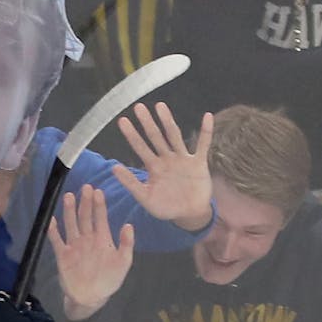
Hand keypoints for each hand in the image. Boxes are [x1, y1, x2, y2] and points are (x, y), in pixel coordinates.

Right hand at [51, 185, 134, 320]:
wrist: (91, 298)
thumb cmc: (109, 280)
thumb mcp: (123, 263)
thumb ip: (126, 244)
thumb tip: (129, 225)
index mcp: (102, 239)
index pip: (100, 217)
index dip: (99, 205)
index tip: (98, 191)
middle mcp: (87, 238)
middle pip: (85, 216)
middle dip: (85, 202)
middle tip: (85, 188)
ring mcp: (74, 245)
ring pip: (71, 223)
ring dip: (69, 210)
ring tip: (68, 196)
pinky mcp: (62, 254)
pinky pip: (56, 240)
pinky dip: (53, 230)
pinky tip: (50, 220)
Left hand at [112, 103, 213, 230]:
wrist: (189, 215)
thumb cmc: (166, 208)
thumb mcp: (146, 198)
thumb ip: (131, 183)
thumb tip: (114, 168)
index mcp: (154, 167)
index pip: (140, 147)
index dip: (132, 135)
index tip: (123, 121)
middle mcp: (167, 159)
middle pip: (155, 137)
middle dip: (147, 123)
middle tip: (138, 107)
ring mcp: (183, 159)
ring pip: (174, 136)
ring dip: (168, 121)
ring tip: (160, 106)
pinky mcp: (198, 163)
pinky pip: (203, 145)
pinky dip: (206, 132)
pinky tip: (207, 116)